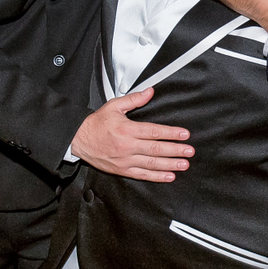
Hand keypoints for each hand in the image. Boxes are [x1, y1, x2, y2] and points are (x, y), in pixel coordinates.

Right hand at [71, 88, 192, 181]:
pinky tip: (169, 176)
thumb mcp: (114, 106)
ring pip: (151, 164)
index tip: (184, 134)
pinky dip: (156, 176)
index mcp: (127, 129)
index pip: (154, 132)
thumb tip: (150, 92)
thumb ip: (134, 99)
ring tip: (184, 164)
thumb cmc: (96, 123)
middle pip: (156, 149)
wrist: (78, 139)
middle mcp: (127, 146)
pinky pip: (142, 175)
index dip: (171, 133)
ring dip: (170, 165)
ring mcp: (125, 160)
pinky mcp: (122, 170)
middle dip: (175, 150)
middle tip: (189, 151)